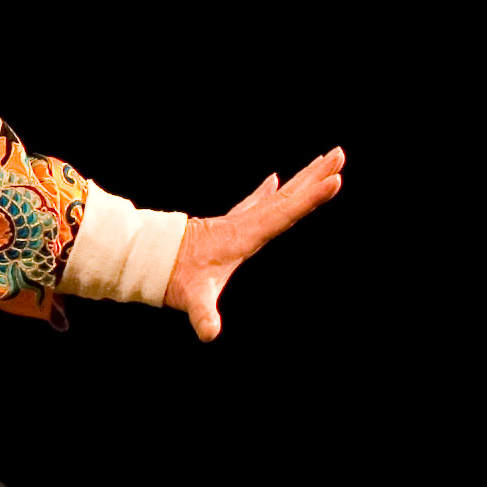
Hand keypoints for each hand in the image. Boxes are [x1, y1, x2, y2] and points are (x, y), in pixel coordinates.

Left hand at [168, 147, 344, 339]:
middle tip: (340, 153)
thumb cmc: (173, 278)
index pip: (286, 212)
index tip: (336, 179)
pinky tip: (275, 180)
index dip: (311, 198)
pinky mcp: (230, 226)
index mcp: (244, 235)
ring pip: (277, 195)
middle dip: (315, 175)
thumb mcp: (192, 298)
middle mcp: (245, 223)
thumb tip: (209, 333)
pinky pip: (257, 203)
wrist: (146, 259)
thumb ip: (203, 314)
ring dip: (301, 178)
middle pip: (288, 195)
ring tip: (322, 159)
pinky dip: (269, 191)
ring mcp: (238, 222)